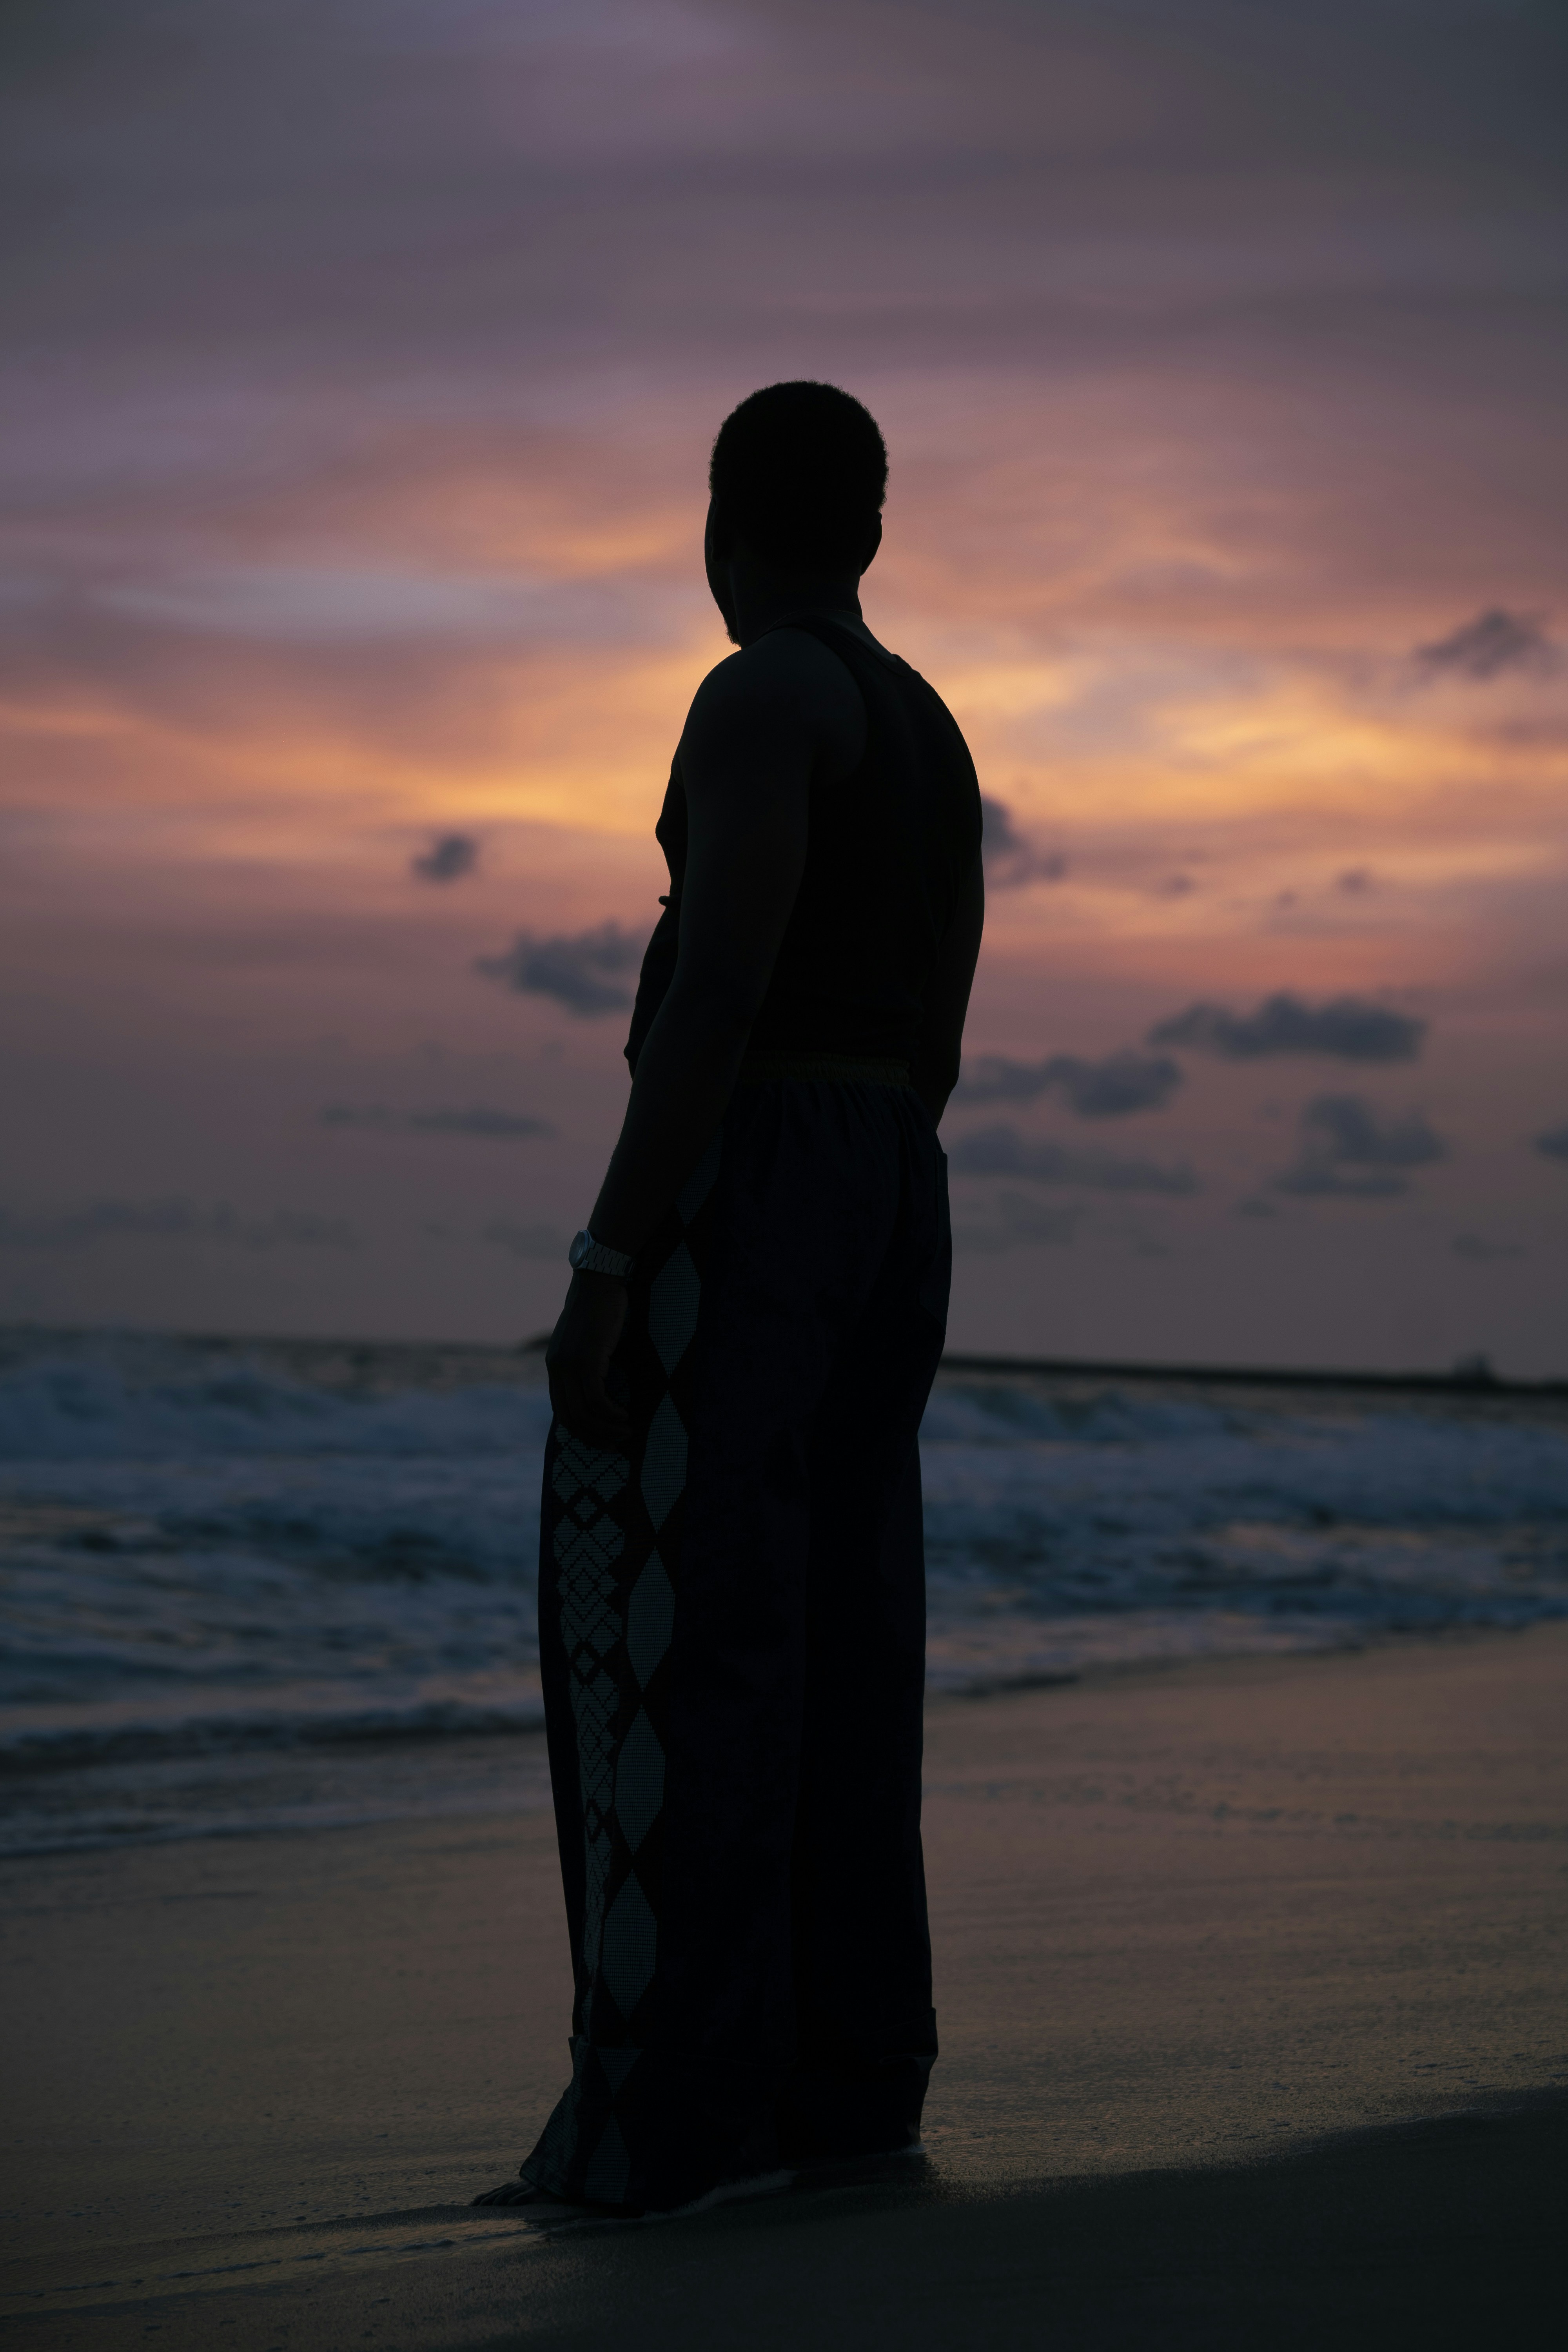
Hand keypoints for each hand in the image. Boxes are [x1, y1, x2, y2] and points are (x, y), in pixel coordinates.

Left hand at [546, 1272, 631, 1450]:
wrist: (598, 1282)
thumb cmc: (599, 1309)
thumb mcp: (588, 1342)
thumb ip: (588, 1364)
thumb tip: (602, 1388)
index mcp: (555, 1366)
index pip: (562, 1411)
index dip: (581, 1431)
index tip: (602, 1439)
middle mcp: (557, 1369)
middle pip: (570, 1418)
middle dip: (594, 1437)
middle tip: (616, 1444)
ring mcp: (569, 1366)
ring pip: (584, 1413)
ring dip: (607, 1428)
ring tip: (627, 1432)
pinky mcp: (586, 1361)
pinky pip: (597, 1400)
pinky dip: (611, 1414)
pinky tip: (626, 1415)